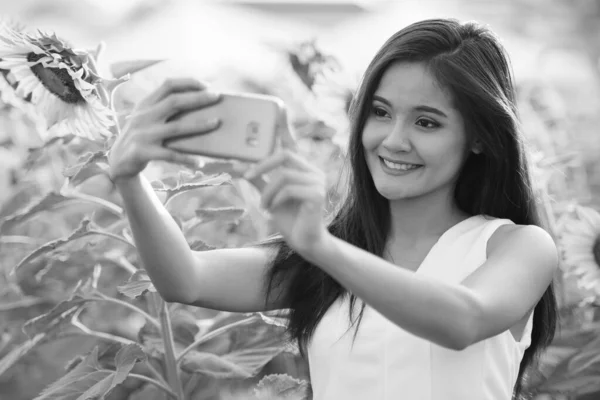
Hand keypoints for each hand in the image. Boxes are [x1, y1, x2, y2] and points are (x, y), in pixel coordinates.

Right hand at [108, 78, 220, 181]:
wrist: (117, 162)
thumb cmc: (141, 138)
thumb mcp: (146, 119)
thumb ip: (163, 110)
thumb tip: (198, 106)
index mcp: (145, 104)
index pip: (168, 85)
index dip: (188, 82)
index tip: (207, 85)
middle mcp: (143, 116)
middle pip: (174, 102)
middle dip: (198, 98)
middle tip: (217, 97)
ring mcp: (143, 134)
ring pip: (176, 127)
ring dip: (199, 125)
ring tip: (216, 123)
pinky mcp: (144, 152)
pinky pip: (171, 155)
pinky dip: (187, 159)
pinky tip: (200, 163)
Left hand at [244, 108, 328, 253]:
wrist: (306, 242)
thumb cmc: (290, 219)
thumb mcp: (269, 196)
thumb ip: (259, 180)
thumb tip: (240, 167)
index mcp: (301, 169)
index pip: (291, 143)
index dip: (284, 125)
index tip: (278, 106)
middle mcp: (312, 171)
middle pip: (284, 154)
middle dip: (262, 164)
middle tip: (246, 175)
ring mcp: (318, 181)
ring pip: (284, 174)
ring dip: (267, 191)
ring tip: (264, 206)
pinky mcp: (318, 194)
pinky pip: (289, 188)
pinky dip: (275, 199)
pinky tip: (272, 211)